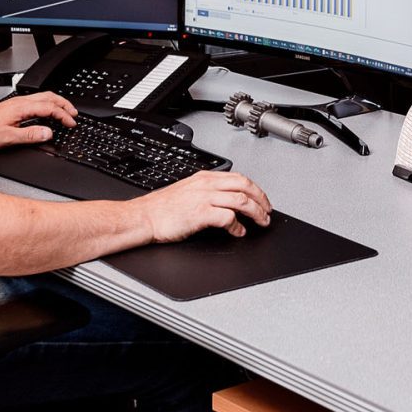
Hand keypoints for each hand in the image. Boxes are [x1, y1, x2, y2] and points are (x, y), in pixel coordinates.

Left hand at [0, 92, 76, 150]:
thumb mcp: (8, 138)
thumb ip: (30, 135)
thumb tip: (49, 133)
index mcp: (21, 107)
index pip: (49, 108)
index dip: (63, 115)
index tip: (71, 123)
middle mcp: (20, 102)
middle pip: (49, 97)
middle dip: (64, 104)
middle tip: (74, 114)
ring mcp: (16, 103)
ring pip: (43, 97)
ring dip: (56, 103)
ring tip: (65, 111)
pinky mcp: (13, 106)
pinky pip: (36, 101)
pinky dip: (47, 105)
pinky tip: (47, 112)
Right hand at [142, 171, 272, 240]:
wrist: (144, 217)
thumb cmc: (162, 208)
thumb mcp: (188, 191)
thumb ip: (208, 192)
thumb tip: (228, 202)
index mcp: (205, 178)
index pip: (239, 178)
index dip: (256, 189)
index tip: (262, 200)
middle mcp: (207, 185)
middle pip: (245, 186)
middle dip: (261, 199)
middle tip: (267, 212)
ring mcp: (204, 198)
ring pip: (241, 200)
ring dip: (255, 213)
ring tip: (260, 222)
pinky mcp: (200, 213)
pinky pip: (228, 217)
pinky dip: (237, 226)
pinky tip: (238, 232)